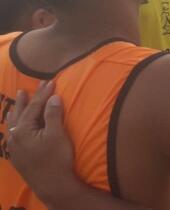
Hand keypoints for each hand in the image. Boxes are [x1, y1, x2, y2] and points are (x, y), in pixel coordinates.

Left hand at [7, 82, 80, 205]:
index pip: (34, 107)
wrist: (52, 185)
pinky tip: (16, 124)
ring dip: (18, 110)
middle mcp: (14, 137)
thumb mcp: (57, 134)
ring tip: (18, 99)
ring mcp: (14, 148)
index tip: (50, 81)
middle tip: (29, 87)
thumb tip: (53, 97)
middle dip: (27, 99)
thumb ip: (53, 114)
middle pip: (20, 113)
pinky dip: (16, 123)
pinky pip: (13, 133)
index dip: (43, 94)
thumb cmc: (56, 159)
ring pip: (14, 123)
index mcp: (23, 130)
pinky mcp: (18, 156)